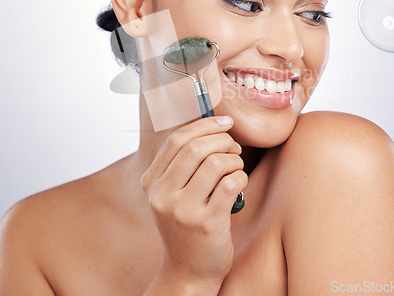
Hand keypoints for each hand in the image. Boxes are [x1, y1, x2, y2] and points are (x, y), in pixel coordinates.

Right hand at [140, 116, 246, 287]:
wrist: (188, 272)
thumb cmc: (186, 226)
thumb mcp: (172, 195)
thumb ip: (182, 164)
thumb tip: (212, 125)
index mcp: (151, 183)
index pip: (176, 140)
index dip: (204, 125)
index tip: (225, 121)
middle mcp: (162, 195)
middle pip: (196, 147)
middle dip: (223, 140)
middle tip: (235, 147)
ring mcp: (183, 210)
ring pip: (217, 163)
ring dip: (234, 160)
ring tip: (236, 168)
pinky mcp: (207, 223)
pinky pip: (232, 183)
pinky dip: (241, 177)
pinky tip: (239, 184)